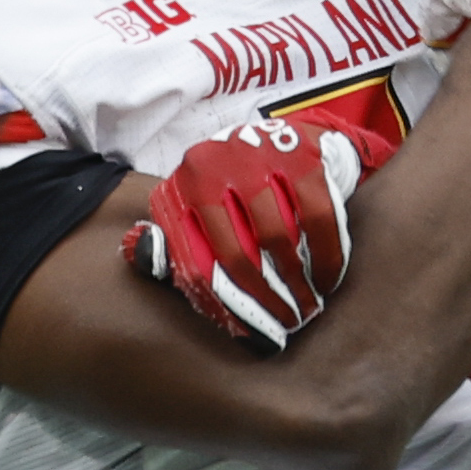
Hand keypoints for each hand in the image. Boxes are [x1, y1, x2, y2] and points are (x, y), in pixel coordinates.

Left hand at [126, 117, 390, 349]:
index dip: (224, 304)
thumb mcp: (193, 207)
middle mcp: (213, 166)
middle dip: (266, 300)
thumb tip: (142, 258)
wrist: (281, 138)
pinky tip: (328, 278)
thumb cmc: (232, 188)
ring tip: (309, 307)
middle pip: (238, 254)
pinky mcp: (302, 156)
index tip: (249, 331)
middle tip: (287, 323)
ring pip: (279, 238)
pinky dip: (326, 254)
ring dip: (298, 283)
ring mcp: (259, 158)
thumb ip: (169, 238)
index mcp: (181, 186)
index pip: (196, 261)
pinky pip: (319, 217)